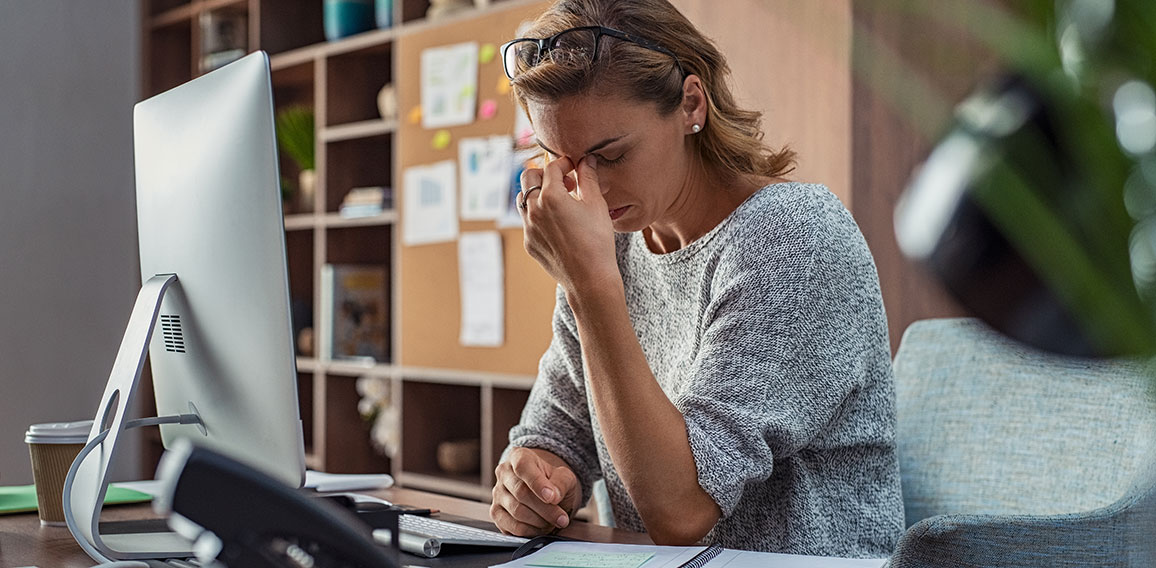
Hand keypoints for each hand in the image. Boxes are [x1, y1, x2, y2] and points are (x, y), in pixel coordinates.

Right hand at [490, 447, 581, 535]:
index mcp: (519, 456)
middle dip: (546, 509)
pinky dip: (530, 531)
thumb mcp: (564, 477)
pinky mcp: (496, 514)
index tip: (552, 498)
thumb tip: (553, 495)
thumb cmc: (553, 481)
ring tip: (554, 522)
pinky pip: (512, 527)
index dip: (537, 484)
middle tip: (562, 518)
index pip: (523, 467)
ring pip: (517, 511)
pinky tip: (542, 528)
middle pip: (521, 492)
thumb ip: (561, 483)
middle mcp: (504, 473)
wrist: (545, 491)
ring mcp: (497, 494)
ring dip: (540, 521)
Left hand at [519, 155, 619, 296]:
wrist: (589, 279)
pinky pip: (527, 221)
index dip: (564, 163)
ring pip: (523, 198)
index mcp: (551, 196)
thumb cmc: (597, 241)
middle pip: (528, 177)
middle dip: (544, 173)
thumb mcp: (596, 205)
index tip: (574, 168)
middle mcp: (534, 209)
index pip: (551, 167)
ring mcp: (528, 227)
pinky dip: (538, 214)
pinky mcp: (529, 242)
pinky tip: (558, 223)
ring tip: (558, 201)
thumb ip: (589, 178)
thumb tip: (586, 160)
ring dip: (537, 193)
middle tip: (564, 182)